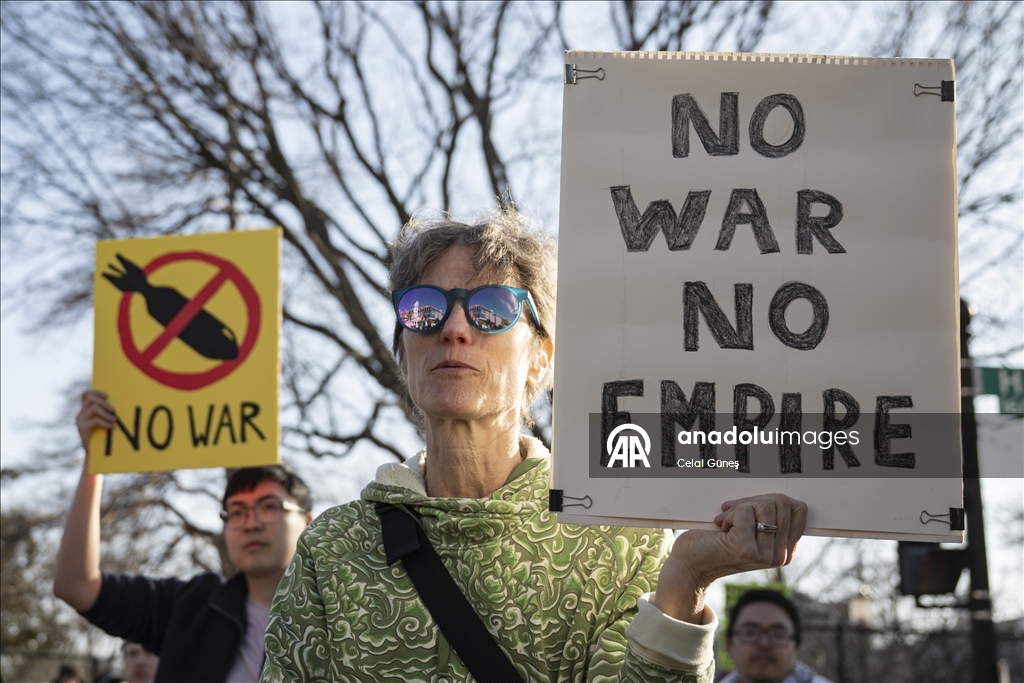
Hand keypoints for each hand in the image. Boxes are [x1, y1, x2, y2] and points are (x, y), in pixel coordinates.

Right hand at [76, 389, 115, 453]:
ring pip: (93, 408)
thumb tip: (119, 405)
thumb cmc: (103, 437)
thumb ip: (107, 412)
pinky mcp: (82, 428)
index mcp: (86, 410)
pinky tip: (111, 427)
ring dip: (106, 413)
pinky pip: (94, 420)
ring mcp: (80, 420)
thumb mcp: (105, 421)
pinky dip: (105, 422)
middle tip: (114, 411)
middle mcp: (81, 413)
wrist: (95, 455)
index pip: (86, 394)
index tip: (107, 396)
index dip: (96, 392)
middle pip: (90, 399)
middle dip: (104, 403)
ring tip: (114, 420)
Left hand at [651, 494, 807, 622]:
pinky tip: (722, 529)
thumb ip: (769, 515)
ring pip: (765, 505)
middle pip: (782, 503)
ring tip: (728, 524)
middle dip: (754, 501)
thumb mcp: (752, 527)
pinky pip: (745, 511)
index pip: (798, 508)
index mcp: (786, 550)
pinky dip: (729, 514)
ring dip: (741, 508)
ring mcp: (765, 555)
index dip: (771, 500)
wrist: (691, 564)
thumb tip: (781, 496)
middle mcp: (780, 556)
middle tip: (735, 516)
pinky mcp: (746, 549)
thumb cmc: (717, 540)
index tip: (751, 509)